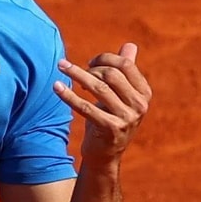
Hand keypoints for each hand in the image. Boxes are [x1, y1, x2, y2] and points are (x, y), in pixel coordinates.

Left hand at [55, 42, 152, 160]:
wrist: (105, 155)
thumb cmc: (110, 119)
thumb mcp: (120, 96)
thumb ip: (125, 72)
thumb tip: (130, 45)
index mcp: (144, 93)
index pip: (125, 65)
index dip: (105, 58)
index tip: (89, 62)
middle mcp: (140, 105)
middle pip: (112, 74)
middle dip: (90, 67)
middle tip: (72, 69)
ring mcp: (127, 118)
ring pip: (99, 88)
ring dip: (76, 74)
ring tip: (61, 67)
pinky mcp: (110, 129)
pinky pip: (86, 107)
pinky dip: (68, 96)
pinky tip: (56, 87)